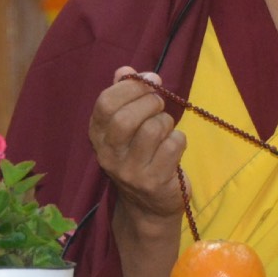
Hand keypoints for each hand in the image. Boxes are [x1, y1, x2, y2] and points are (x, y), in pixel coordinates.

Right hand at [88, 67, 186, 227]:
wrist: (149, 206)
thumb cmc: (140, 156)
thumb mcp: (126, 128)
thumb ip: (123, 96)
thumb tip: (125, 70)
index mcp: (98, 136)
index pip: (105, 103)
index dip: (131, 86)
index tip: (149, 81)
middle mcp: (109, 155)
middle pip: (125, 118)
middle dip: (150, 102)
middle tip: (159, 104)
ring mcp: (130, 171)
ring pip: (153, 129)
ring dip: (166, 121)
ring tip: (166, 129)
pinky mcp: (154, 182)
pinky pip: (173, 145)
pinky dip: (179, 139)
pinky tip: (174, 147)